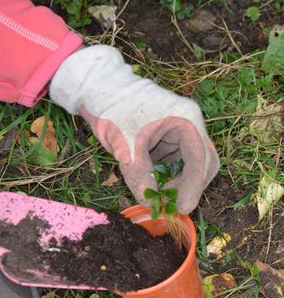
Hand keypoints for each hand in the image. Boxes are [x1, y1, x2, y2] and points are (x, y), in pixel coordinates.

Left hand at [50, 46, 218, 213]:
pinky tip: (151, 179)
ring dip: (176, 180)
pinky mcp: (167, 135)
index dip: (193, 187)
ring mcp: (178, 129)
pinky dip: (165, 173)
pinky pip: (174, 159)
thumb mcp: (125, 147)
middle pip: (200, 162)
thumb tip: (150, 202)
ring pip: (188, 163)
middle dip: (187, 185)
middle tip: (169, 203)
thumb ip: (140, 176)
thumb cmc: (111, 110)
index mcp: (185, 118)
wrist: (97, 89)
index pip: (199, 158)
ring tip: (157, 192)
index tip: (182, 208)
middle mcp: (188, 123)